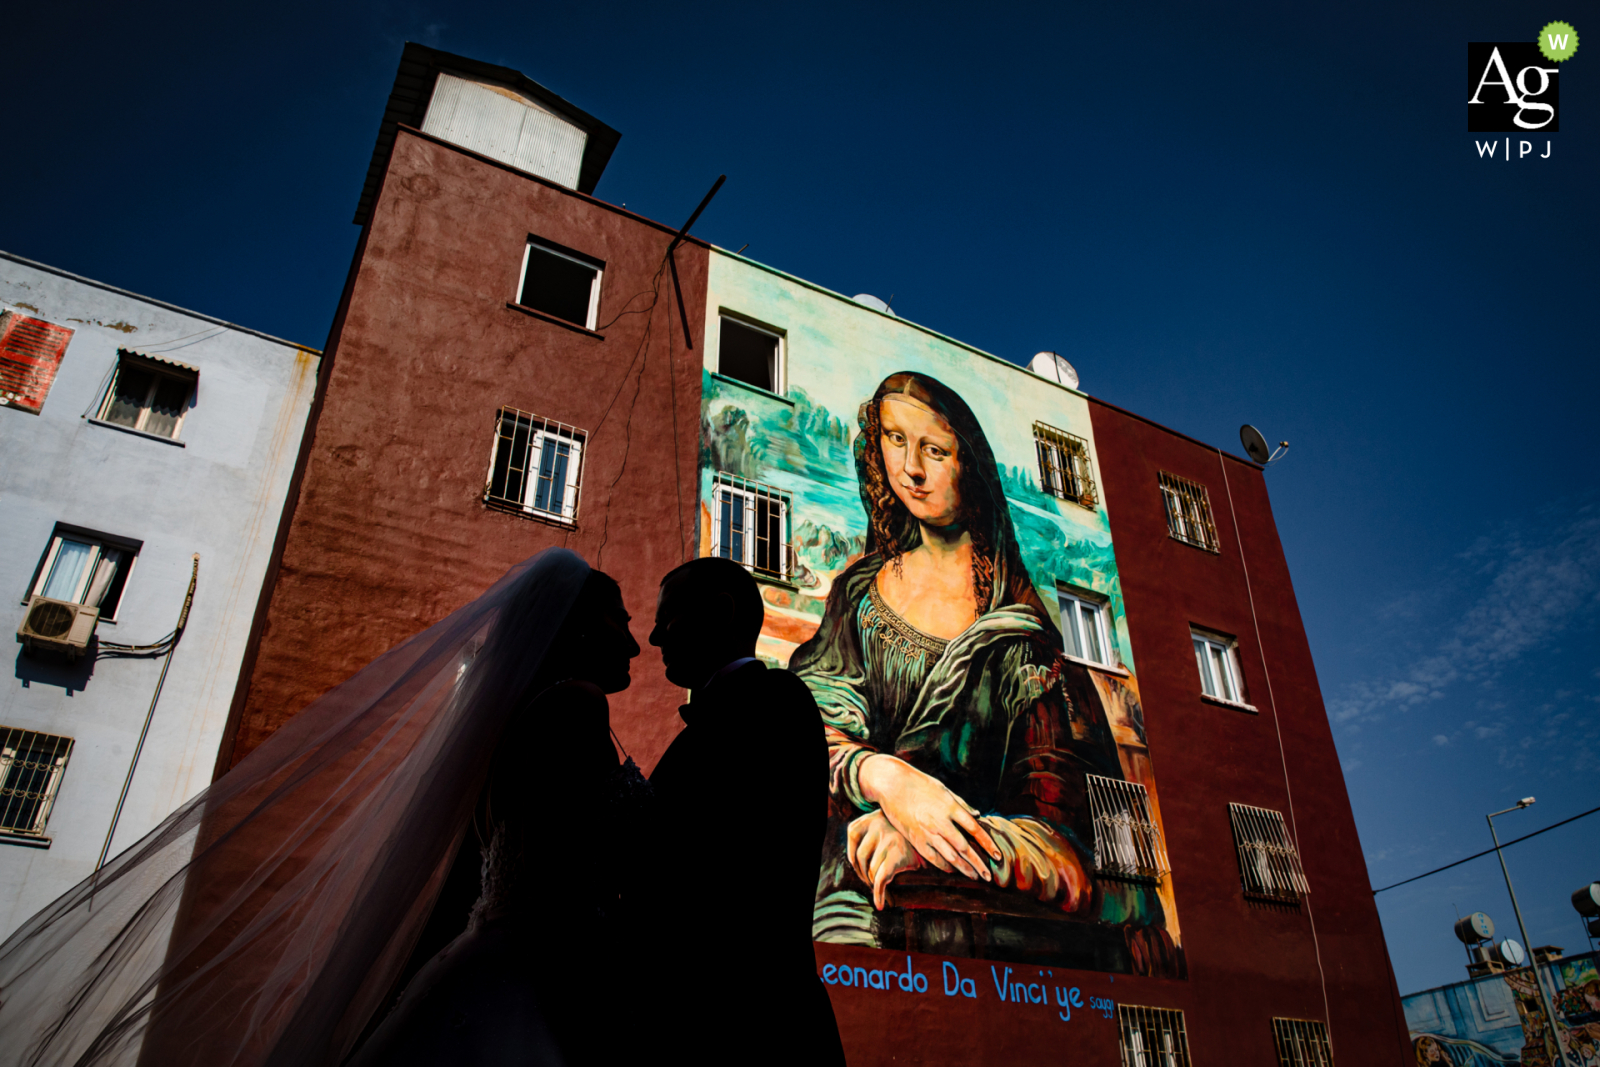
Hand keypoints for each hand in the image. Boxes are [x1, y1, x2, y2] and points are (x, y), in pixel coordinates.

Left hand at [847, 811, 924, 909]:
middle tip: (871, 882)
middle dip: (863, 873)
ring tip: (881, 888)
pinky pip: (880, 879)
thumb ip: (874, 837)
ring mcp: (888, 839)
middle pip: (860, 856)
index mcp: (876, 815)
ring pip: (871, 870)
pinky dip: (878, 894)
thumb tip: (855, 863)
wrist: (942, 841)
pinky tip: (880, 903)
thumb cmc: (915, 839)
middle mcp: (880, 824)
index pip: (853, 832)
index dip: (852, 852)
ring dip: (873, 883)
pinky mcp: (897, 855)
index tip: (859, 866)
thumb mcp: (892, 828)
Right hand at [857, 755, 999, 881]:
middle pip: (964, 848)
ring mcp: (927, 832)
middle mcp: (940, 822)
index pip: (975, 829)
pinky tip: (952, 870)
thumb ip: (961, 804)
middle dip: (978, 864)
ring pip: (950, 856)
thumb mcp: (944, 790)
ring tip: (974, 877)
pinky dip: (944, 865)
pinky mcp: (915, 838)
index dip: (988, 844)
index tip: (998, 856)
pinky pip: (932, 857)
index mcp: (950, 807)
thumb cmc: (919, 784)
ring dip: (964, 869)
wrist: (892, 784)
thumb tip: (977, 816)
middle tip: (988, 876)